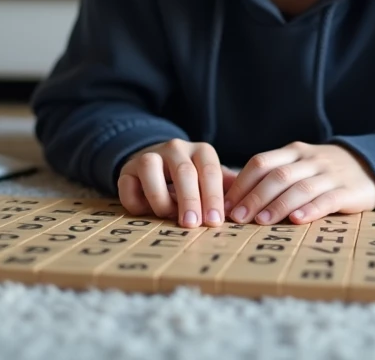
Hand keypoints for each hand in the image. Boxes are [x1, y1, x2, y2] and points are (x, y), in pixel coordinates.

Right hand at [117, 139, 236, 227]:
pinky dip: (136, 201)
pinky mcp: (127, 169)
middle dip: (190, 201)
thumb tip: (246, 207)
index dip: (213, 197)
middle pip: (184, 173)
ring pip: (151, 171)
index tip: (215, 222)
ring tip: (168, 216)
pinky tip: (145, 211)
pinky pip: (128, 185)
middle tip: (193, 225)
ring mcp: (149, 156)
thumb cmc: (190, 179)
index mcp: (201, 151)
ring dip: (161, 198)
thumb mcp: (210, 181)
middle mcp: (176, 149)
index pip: (210, 172)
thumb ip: (226, 190)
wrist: (155, 164)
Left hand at [224, 142, 374, 225]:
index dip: (241, 183)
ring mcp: (329, 174)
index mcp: (293, 152)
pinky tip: (297, 220)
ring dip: (278, 205)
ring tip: (261, 222)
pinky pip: (327, 199)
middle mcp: (309, 160)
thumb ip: (272, 177)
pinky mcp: (347, 191)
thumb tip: (232, 199)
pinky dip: (311, 209)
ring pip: (300, 187)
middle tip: (238, 217)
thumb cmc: (323, 173)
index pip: (261, 163)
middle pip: (277, 175)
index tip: (226, 204)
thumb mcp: (299, 166)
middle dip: (255, 197)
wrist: (370, 166)